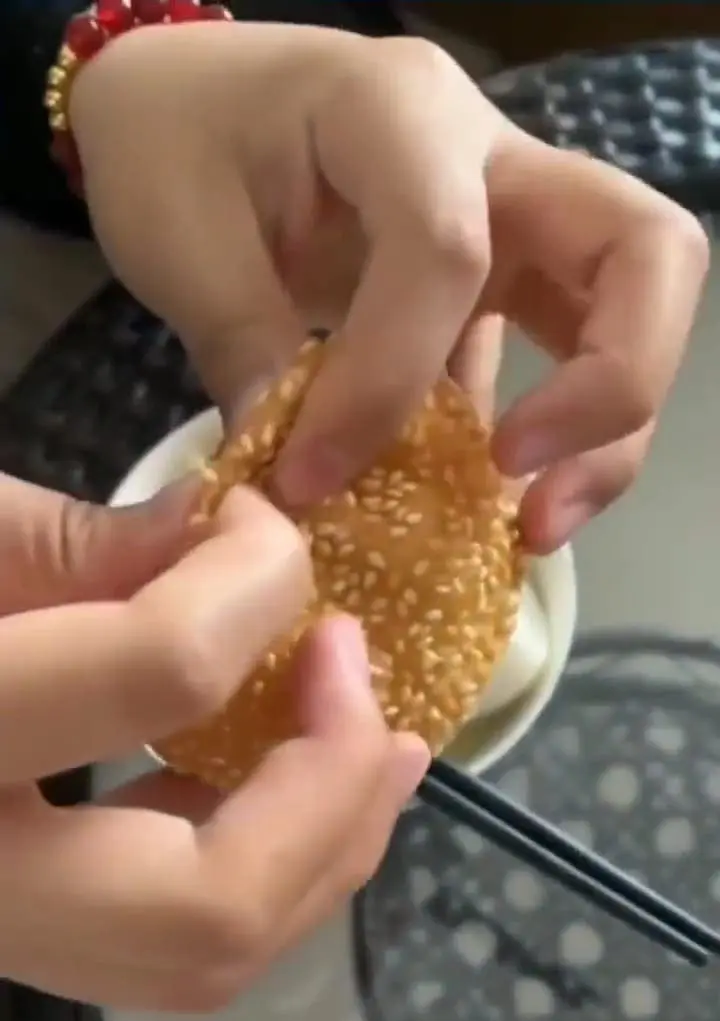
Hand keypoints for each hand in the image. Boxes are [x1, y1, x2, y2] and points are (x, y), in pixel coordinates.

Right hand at [0, 477, 426, 1008]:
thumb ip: (81, 543)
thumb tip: (240, 542)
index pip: (155, 673)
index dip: (251, 581)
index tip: (258, 524)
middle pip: (209, 906)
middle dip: (330, 791)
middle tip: (372, 688)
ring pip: (205, 958)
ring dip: (326, 849)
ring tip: (382, 752)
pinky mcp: (18, 941)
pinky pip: (171, 943)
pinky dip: (262, 865)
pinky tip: (285, 783)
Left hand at [70, 24, 707, 550]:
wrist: (190, 104)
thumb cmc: (172, 144)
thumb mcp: (180, 241)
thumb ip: (247, 352)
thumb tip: (306, 484)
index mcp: (400, 113)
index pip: (446, 252)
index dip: (389, 380)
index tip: (312, 474)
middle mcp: (493, 157)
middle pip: (642, 256)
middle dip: (612, 386)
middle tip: (521, 480)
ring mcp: (514, 218)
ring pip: (633, 307)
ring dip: (606, 430)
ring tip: (532, 527)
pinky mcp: (503, 280)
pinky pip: (564, 356)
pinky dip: (545, 440)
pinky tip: (486, 509)